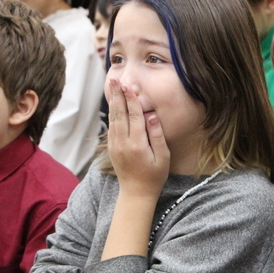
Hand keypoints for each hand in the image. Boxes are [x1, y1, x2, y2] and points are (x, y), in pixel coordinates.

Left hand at [107, 78, 169, 196]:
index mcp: (137, 145)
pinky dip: (112, 113)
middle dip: (118, 95)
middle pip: (120, 114)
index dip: (131, 100)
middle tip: (115, 79)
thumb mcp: (163, 158)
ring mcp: (114, 146)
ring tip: (112, 86)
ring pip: (113, 119)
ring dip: (113, 101)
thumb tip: (152, 116)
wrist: (136, 193)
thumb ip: (157, 136)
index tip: (129, 86)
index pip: (134, 117)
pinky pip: (111, 126)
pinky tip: (113, 103)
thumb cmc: (154, 176)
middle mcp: (123, 143)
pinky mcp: (111, 148)